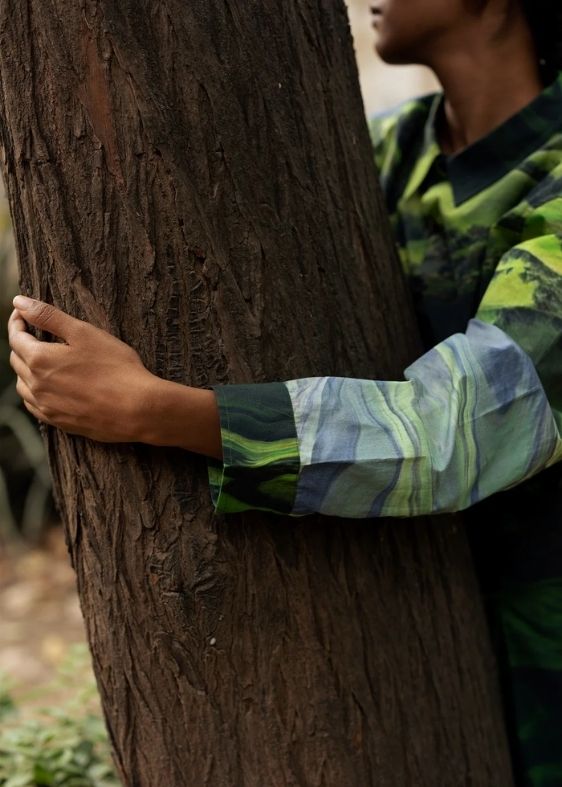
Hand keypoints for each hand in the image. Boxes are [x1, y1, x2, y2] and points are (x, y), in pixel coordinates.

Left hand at [8, 295, 156, 442]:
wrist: (137, 409)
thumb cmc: (116, 368)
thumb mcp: (84, 333)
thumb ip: (49, 316)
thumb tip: (19, 302)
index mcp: (40, 360)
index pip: (16, 337)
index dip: (17, 321)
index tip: (22, 312)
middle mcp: (37, 385)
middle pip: (16, 361)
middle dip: (22, 343)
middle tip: (34, 332)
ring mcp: (47, 407)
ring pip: (23, 385)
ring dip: (26, 369)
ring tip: (40, 360)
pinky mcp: (59, 422)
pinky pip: (34, 406)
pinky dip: (34, 392)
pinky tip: (46, 388)